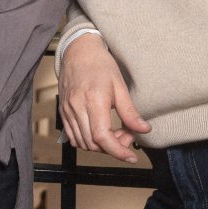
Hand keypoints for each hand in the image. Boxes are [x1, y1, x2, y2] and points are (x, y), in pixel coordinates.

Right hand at [57, 32, 150, 162]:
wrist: (78, 52)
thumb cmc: (100, 65)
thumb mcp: (120, 86)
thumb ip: (130, 112)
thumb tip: (144, 129)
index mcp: (93, 100)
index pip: (102, 137)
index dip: (117, 151)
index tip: (131, 156)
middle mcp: (77, 108)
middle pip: (93, 143)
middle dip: (113, 147)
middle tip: (127, 134)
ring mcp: (67, 111)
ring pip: (83, 143)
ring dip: (101, 145)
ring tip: (115, 131)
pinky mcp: (63, 112)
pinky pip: (74, 136)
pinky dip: (88, 140)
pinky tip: (100, 130)